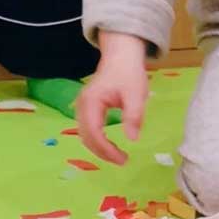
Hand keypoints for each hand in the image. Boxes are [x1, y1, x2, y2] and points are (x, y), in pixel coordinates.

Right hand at [76, 31, 148, 164]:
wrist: (121, 57)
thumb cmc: (129, 74)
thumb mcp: (136, 95)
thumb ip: (133, 116)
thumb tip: (132, 139)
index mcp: (91, 102)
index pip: (94, 132)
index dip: (106, 149)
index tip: (122, 159)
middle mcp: (82, 106)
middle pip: (86, 137)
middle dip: (102, 152)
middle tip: (123, 161)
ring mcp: (82, 107)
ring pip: (85, 135)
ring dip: (99, 149)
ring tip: (119, 157)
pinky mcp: (87, 109)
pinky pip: (88, 130)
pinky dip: (98, 141)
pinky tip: (112, 147)